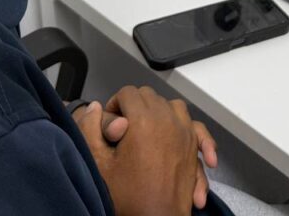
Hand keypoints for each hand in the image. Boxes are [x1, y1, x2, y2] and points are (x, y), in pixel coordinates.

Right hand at [78, 87, 197, 215]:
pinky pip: (197, 127)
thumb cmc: (128, 195)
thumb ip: (91, 130)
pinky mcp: (193, 147)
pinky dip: (190, 126)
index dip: (115, 104)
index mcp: (142, 119)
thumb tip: (94, 107)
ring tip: (145, 128)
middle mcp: (167, 119)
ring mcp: (184, 132)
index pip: (128, 93)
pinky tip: (184, 133)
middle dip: (135, 106)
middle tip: (123, 127)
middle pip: (150, 96)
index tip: (110, 121)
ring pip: (172, 105)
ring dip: (159, 111)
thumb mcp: (99, 163)